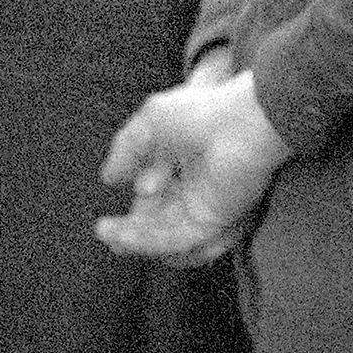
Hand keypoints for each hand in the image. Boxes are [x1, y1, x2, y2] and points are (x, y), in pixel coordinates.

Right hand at [98, 63, 285, 268]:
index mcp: (186, 162)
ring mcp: (207, 206)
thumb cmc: (206, 111)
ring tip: (113, 240)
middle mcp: (198, 187)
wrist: (245, 122)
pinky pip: (178, 239)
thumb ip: (127, 148)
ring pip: (166, 235)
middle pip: (159, 220)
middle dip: (132, 231)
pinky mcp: (215, 221)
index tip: (120, 200)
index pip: (155, 193)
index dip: (137, 200)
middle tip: (106, 233)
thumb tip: (108, 177)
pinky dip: (149, 241)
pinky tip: (124, 239)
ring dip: (136, 240)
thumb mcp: (152, 120)